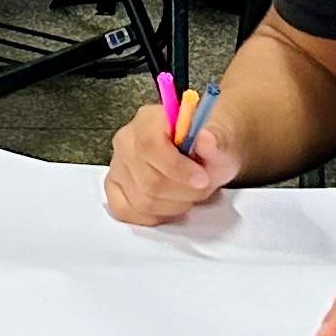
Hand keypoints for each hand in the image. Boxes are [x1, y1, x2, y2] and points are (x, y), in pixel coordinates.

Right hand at [105, 95, 242, 222]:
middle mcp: (126, 140)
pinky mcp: (113, 187)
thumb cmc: (207, 147)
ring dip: (174, 206)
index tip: (202, 179)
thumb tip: (206, 139)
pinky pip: (126, 211)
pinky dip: (152, 216)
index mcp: (149, 119)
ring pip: (142, 201)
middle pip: (149, 180)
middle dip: (183, 192)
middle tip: (202, 187)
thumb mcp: (222, 142)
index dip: (176, 168)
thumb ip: (216, 142)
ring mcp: (117, 165)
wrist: (201, 153)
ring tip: (189, 194)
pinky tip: (169, 205)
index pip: (150, 146)